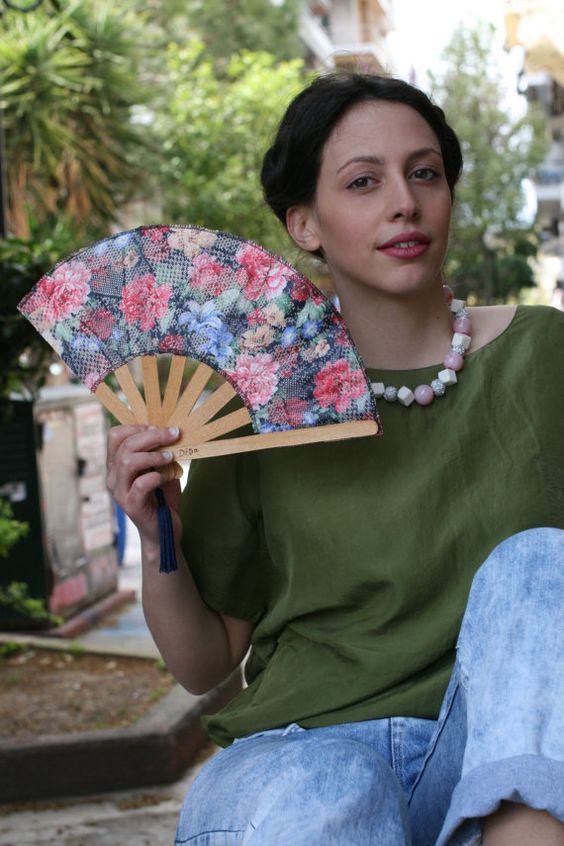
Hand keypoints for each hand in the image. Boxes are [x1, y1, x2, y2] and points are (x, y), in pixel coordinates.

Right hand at [106, 425, 182, 549]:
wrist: (165, 530)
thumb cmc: (163, 496)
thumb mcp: (161, 468)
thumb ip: (160, 451)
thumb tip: (171, 430)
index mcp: (117, 464)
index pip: (115, 435)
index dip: (137, 427)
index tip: (159, 427)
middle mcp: (113, 476)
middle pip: (125, 445)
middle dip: (152, 436)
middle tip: (174, 434)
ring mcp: (120, 491)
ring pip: (127, 462)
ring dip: (153, 455)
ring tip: (170, 456)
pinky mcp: (131, 505)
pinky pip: (140, 484)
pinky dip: (155, 476)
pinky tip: (166, 477)